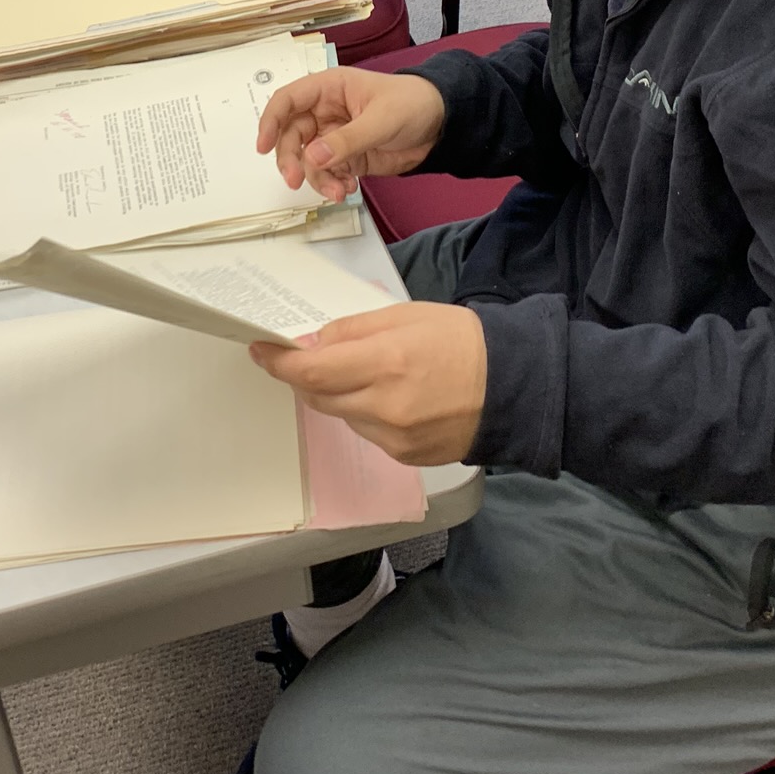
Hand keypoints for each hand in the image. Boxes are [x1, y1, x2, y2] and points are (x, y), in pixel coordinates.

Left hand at [251, 303, 486, 464]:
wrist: (513, 386)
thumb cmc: (460, 340)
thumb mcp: (405, 316)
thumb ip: (353, 330)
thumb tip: (312, 344)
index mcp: (385, 362)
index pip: (311, 371)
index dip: (279, 363)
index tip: (261, 351)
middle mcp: (384, 406)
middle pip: (318, 397)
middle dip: (306, 377)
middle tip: (310, 357)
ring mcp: (394, 438)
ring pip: (341, 415)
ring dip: (338, 394)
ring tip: (367, 373)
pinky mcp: (404, 457)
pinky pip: (366, 432)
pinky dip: (364, 413)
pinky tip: (391, 398)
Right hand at [257, 68, 445, 202]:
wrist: (442, 125)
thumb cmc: (413, 104)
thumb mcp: (381, 120)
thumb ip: (347, 139)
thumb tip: (314, 156)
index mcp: (329, 89)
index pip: (287, 101)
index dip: (270, 121)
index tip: (262, 146)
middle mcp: (325, 112)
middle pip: (291, 136)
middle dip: (292, 160)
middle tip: (295, 181)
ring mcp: (334, 137)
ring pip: (307, 160)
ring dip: (316, 179)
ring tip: (338, 191)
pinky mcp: (346, 158)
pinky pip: (326, 174)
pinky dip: (332, 184)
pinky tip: (347, 188)